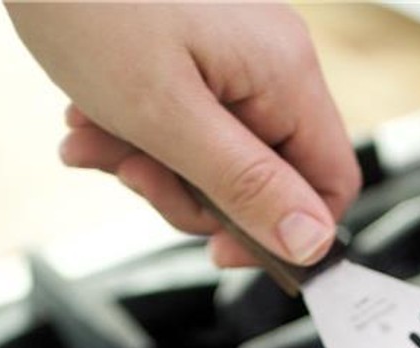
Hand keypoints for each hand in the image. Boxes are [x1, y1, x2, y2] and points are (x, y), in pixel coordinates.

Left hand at [5, 2, 361, 269]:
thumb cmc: (89, 8)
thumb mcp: (168, 119)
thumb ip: (246, 187)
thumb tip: (312, 244)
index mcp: (285, 74)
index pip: (331, 182)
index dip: (285, 234)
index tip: (222, 251)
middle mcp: (272, 58)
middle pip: (265, 176)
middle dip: (190, 192)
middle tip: (131, 176)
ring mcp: (234, 51)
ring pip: (215, 154)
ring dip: (148, 164)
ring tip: (88, 138)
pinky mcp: (194, 46)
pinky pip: (184, 117)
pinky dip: (136, 132)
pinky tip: (88, 119)